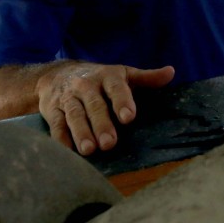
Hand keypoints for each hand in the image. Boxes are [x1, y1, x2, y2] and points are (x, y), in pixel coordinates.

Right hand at [35, 63, 174, 154]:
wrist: (57, 74)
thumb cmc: (98, 78)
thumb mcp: (122, 74)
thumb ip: (146, 78)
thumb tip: (171, 73)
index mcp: (107, 76)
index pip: (116, 88)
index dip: (122, 101)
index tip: (129, 117)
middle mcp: (86, 86)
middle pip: (95, 106)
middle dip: (102, 125)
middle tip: (110, 143)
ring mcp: (68, 98)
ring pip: (74, 116)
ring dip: (81, 133)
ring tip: (89, 150)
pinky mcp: (52, 110)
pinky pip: (56, 125)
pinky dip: (60, 139)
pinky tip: (67, 152)